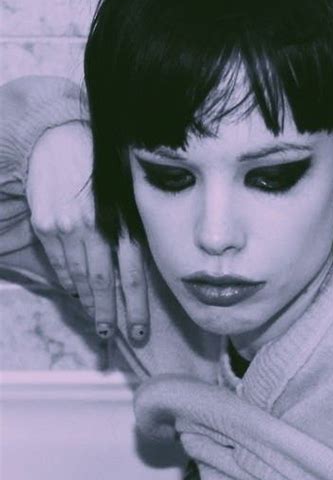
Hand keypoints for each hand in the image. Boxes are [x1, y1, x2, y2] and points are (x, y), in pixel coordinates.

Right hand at [25, 121, 149, 342]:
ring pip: (80, 278)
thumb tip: (139, 273)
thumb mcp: (128, 196)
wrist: (62, 141)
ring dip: (89, 304)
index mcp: (124, 220)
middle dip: (110, 315)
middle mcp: (96, 227)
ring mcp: (67, 228)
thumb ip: (134, 231)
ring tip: (97, 324)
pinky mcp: (46, 226)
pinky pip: (60, 264)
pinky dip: (70, 283)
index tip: (139, 333)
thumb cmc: (105, 171)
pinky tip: (77, 297)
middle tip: (112, 338)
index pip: (133, 275)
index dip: (136, 308)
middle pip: (105, 283)